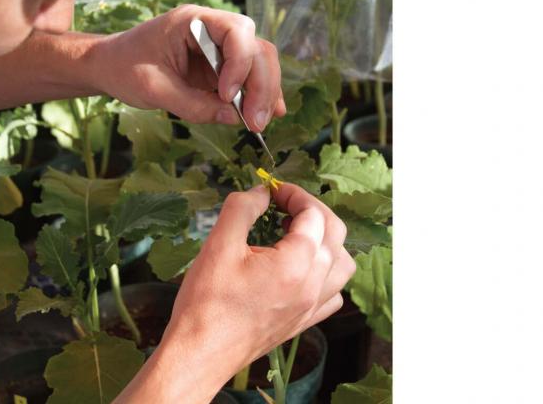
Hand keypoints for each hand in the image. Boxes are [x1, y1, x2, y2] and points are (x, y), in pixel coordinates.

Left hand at [93, 4, 285, 130]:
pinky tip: (270, 113)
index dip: (240, 64)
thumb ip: (193, 104)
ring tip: (260, 122)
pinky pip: (248, 76)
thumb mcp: (154, 89)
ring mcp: (218, 47)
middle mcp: (212, 28)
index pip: (237, 32)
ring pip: (258, 62)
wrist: (108, 65)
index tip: (226, 96)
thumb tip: (234, 118)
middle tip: (256, 121)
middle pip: (255, 48)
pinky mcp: (219, 66)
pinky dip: (259, 94)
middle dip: (260, 85)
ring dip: (265, 92)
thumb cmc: (124, 68)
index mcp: (193, 20)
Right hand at [115, 182, 354, 402]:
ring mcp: (311, 307)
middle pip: (334, 234)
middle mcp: (312, 285)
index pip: (313, 215)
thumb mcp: (218, 245)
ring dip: (326, 241)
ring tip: (295, 233)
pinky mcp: (303, 322)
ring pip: (342, 265)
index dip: (293, 194)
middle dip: (312, 210)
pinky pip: (332, 293)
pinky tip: (300, 269)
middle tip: (283, 203)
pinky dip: (325, 273)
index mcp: (295, 264)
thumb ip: (242, 209)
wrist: (200, 353)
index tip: (271, 190)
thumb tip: (260, 192)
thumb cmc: (207, 302)